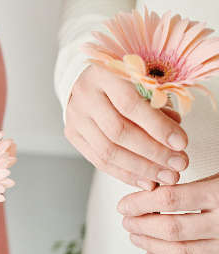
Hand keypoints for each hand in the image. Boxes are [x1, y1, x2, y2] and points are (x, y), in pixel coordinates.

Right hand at [65, 66, 188, 190]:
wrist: (89, 81)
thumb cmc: (121, 79)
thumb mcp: (143, 80)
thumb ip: (158, 104)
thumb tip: (173, 139)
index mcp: (104, 73)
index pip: (130, 105)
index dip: (157, 126)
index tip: (181, 143)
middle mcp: (85, 95)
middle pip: (117, 131)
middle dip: (152, 152)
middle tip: (178, 164)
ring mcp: (75, 116)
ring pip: (107, 151)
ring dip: (140, 168)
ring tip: (166, 176)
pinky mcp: (72, 133)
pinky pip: (98, 160)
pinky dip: (124, 174)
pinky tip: (146, 180)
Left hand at [118, 173, 218, 253]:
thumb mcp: (218, 176)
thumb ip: (187, 184)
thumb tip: (149, 187)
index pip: (169, 200)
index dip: (141, 203)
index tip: (124, 204)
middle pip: (172, 228)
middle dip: (142, 225)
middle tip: (126, 220)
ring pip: (183, 252)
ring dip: (152, 245)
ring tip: (134, 236)